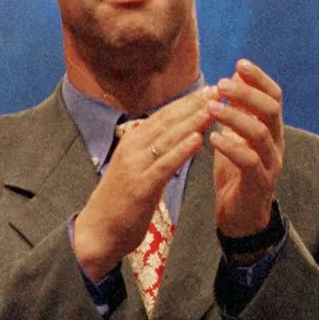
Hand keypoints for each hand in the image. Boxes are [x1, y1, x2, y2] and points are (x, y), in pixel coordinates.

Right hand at [72, 87, 215, 280]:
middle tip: (219, 89)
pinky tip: (198, 139)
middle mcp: (132, 148)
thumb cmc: (123, 199)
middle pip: (168, 121)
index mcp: (133, 141)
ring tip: (214, 107)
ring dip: (193, 121)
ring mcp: (135, 166)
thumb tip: (179, 132)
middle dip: (195, 104)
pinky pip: (164, 164)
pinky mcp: (140, 186)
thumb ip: (156, 149)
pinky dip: (181, 150)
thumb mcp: (140, 167)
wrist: (99, 231)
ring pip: (168, 138)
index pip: (165, 114)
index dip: (189, 101)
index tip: (212, 88)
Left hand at [209, 59, 284, 242]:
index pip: (274, 97)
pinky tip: (213, 139)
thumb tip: (232, 78)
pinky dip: (231, 147)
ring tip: (210, 108)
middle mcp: (277, 143)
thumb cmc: (236, 173)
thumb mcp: (236, 137)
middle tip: (221, 85)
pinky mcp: (260, 183)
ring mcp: (271, 163)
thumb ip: (237, 111)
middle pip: (271, 110)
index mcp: (271, 129)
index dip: (259, 79)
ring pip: (260, 134)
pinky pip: (249, 161)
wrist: (241, 216)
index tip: (239, 63)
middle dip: (246, 94)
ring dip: (234, 118)